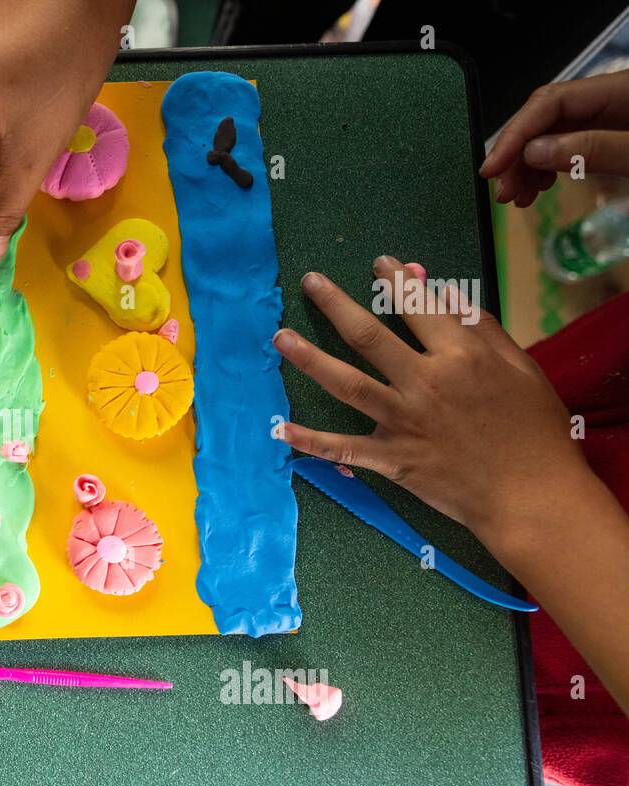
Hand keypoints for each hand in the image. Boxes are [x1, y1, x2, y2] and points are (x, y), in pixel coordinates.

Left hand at [273, 256, 589, 549]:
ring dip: (310, 359)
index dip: (396, 281)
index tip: (379, 263)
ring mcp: (403, 422)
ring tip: (280, 337)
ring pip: (346, 384)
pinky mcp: (392, 458)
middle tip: (310, 282)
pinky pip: (343, 448)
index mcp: (460, 356)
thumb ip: (481, 328)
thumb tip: (445, 291)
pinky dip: (311, 441)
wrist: (532, 496)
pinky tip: (280, 428)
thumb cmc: (534, 428)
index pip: (419, 307)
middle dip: (336, 304)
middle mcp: (425, 383)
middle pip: (369, 336)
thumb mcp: (521, 367)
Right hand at [480, 70, 628, 206]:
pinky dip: (547, 169)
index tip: (492, 168)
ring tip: (518, 196)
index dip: (515, 133)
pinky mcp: (610, 138)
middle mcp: (610, 99)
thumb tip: (534, 152)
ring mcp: (611, 119)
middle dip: (518, 155)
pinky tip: (538, 187)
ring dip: (528, 167)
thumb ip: (594, 149)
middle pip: (547, 118)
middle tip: (504, 192)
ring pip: (553, 135)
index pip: (550, 101)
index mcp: (620, 90)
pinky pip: (569, 147)